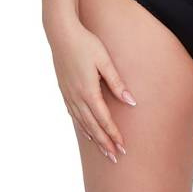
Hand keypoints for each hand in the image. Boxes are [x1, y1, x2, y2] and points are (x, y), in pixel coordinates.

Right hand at [47, 17, 136, 161]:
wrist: (61, 34)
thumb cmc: (86, 44)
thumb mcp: (105, 60)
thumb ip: (117, 82)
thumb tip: (131, 102)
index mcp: (88, 91)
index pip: (104, 120)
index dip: (114, 135)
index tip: (123, 147)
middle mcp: (77, 98)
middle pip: (93, 127)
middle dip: (105, 143)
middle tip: (115, 157)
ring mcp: (69, 96)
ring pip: (83, 124)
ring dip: (94, 138)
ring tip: (104, 150)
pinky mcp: (64, 91)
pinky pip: (74, 115)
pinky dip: (83, 127)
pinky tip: (87, 131)